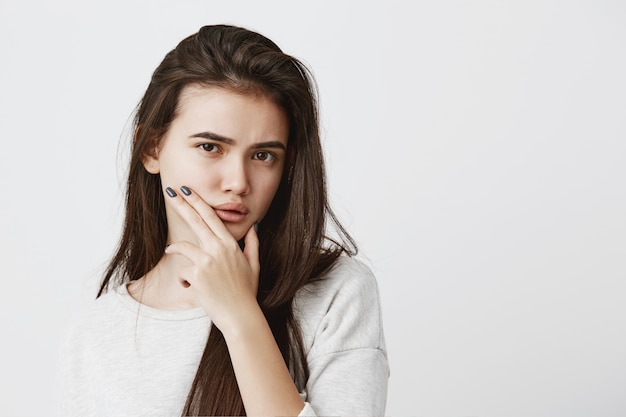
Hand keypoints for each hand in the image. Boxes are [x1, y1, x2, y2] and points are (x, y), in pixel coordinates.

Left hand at [163, 186, 259, 330]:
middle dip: (182, 204)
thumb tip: (254, 227)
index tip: (188, 191)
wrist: (240, 315)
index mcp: (231, 244)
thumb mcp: (254, 265)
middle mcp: (218, 249)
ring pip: (182, 246)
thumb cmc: (246, 292)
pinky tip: (190, 287)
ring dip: (175, 248)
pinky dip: (183, 279)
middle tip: (171, 191)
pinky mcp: (197, 275)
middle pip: (196, 220)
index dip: (198, 202)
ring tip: (170, 249)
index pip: (212, 217)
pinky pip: (182, 271)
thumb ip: (253, 244)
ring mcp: (207, 261)